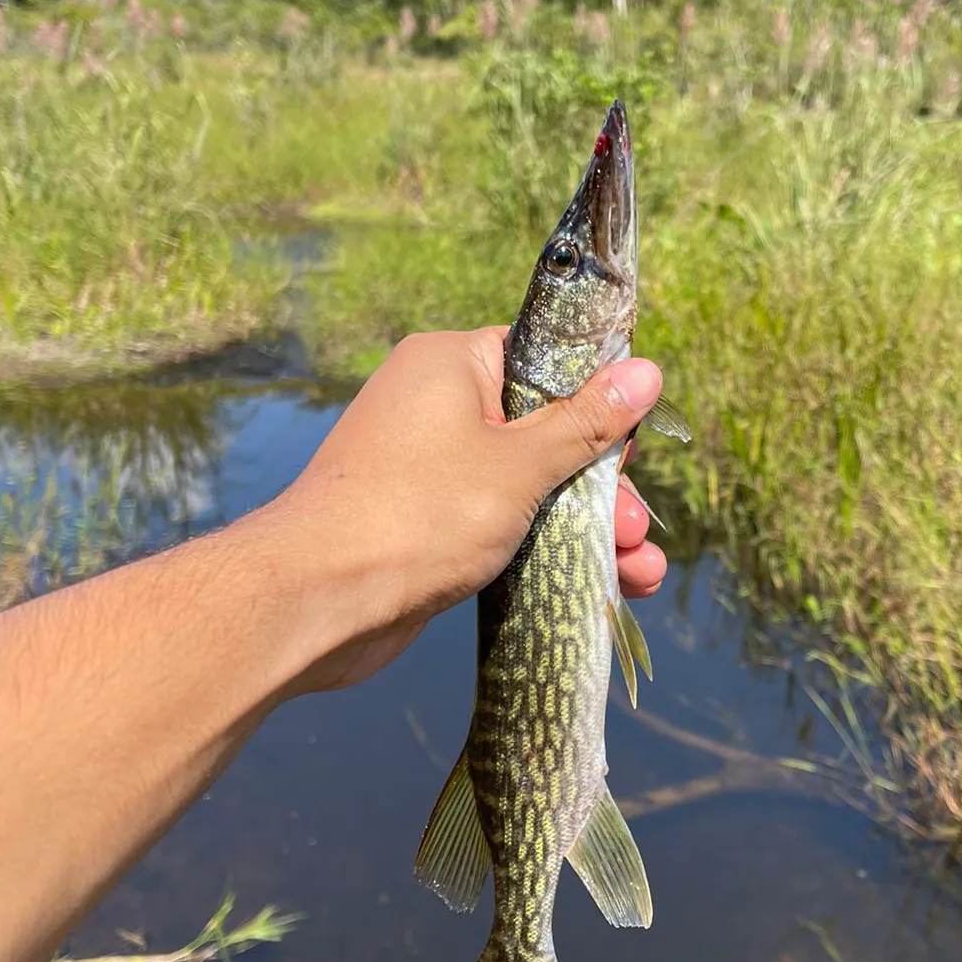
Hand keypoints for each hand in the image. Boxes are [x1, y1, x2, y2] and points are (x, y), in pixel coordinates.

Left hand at [259, 327, 667, 692]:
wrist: (313, 602)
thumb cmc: (417, 514)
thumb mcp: (519, 466)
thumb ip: (586, 424)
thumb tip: (648, 370)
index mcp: (452, 362)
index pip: (544, 359)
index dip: (596, 398)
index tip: (632, 443)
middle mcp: (437, 403)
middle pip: (545, 428)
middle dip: (599, 483)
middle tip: (635, 525)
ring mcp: (429, 464)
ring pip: (529, 482)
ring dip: (586, 524)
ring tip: (638, 568)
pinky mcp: (426, 519)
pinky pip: (501, 518)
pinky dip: (545, 544)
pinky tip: (604, 581)